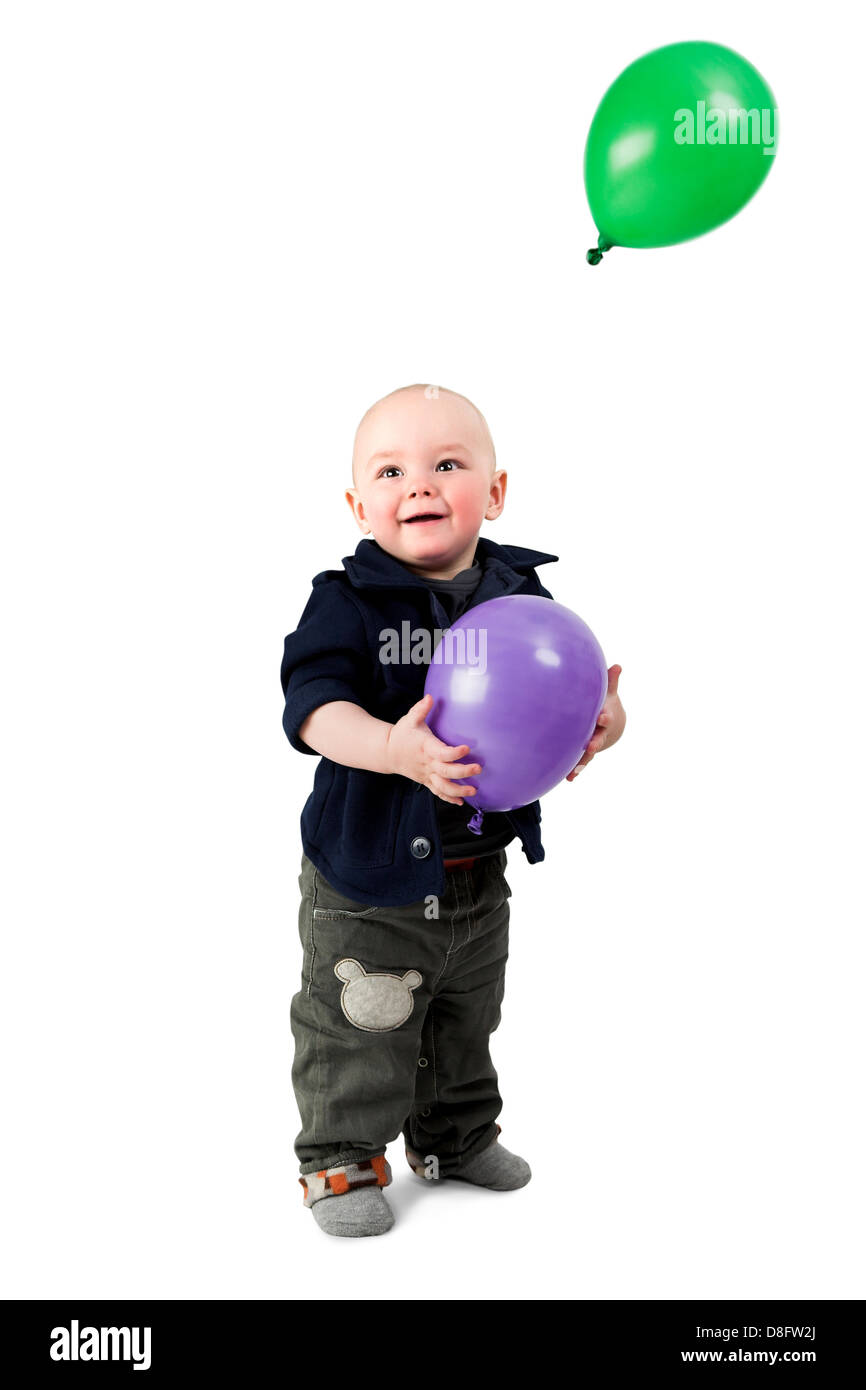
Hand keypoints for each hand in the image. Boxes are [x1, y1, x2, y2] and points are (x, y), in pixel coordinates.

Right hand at [386, 693, 481, 804]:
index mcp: (425, 747)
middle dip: (463, 772)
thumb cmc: (402, 734)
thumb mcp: (409, 719)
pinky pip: (438, 793)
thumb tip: (430, 697)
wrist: (387, 752)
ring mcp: (426, 774)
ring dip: (458, 791)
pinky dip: (449, 799)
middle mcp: (427, 763)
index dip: (454, 752)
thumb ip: (421, 708)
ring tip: (473, 791)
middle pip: (446, 772)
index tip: (467, 748)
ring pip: (443, 787)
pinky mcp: (425, 781)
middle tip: (478, 769)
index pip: (441, 752)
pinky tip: (461, 803)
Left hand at [566, 664, 625, 780]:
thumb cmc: (605, 702)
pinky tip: (568, 778)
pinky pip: (580, 761)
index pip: (606, 717)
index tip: (602, 716)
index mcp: (605, 717)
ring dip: (583, 760)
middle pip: (599, 738)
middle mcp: (600, 732)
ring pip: (588, 753)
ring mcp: (593, 743)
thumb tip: (617, 666)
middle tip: (591, 745)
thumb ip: (611, 681)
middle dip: (595, 741)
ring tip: (575, 769)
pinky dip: (575, 769)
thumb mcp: (608, 692)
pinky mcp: (584, 752)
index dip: (605, 717)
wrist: (609, 722)